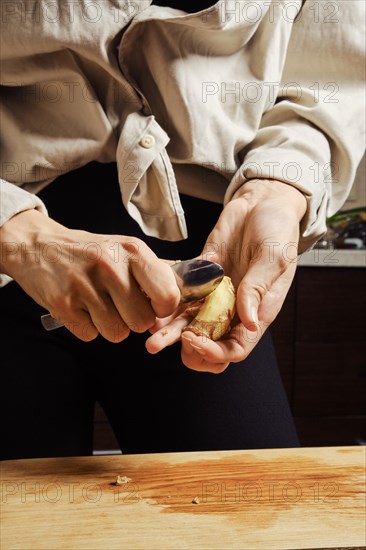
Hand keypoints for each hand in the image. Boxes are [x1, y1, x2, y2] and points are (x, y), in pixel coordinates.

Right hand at [0, 209, 180, 341]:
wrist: (38, 246)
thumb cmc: (89, 252)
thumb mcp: (124, 249)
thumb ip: (154, 269)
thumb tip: (188, 287)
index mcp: (132, 252)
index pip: (167, 295)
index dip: (163, 308)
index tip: (153, 305)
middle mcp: (111, 267)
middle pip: (142, 322)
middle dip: (133, 319)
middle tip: (118, 304)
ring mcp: (85, 286)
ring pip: (117, 333)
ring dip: (110, 325)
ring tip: (98, 304)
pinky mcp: (63, 304)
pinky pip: (90, 335)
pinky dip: (86, 327)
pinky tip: (80, 307)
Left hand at [145, 179, 306, 372]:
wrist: (262, 204)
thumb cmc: (278, 230)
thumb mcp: (274, 258)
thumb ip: (258, 289)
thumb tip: (248, 321)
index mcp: (257, 311)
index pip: (235, 348)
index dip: (213, 351)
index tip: (193, 338)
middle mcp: (234, 308)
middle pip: (209, 341)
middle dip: (186, 348)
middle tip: (162, 342)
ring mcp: (215, 293)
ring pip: (189, 322)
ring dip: (169, 330)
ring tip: (148, 333)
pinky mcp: (201, 276)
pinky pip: (180, 294)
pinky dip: (165, 300)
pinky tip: (148, 301)